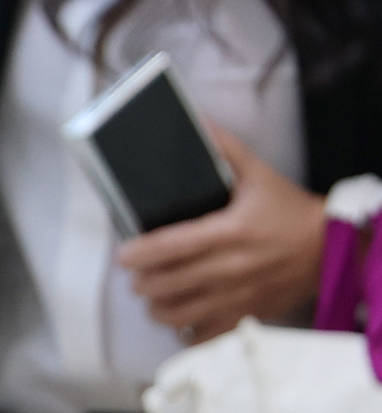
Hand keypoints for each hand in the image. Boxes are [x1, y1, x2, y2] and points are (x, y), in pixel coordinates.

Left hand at [117, 124, 324, 342]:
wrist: (331, 247)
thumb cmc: (288, 209)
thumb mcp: (256, 172)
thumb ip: (222, 147)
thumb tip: (194, 121)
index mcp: (231, 231)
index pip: (175, 245)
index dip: (143, 253)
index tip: (123, 255)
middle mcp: (234, 267)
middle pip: (174, 282)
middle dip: (145, 283)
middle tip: (133, 276)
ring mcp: (242, 295)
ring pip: (188, 312)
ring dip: (161, 309)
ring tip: (149, 299)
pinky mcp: (252, 313)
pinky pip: (215, 334)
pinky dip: (192, 333)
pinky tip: (180, 323)